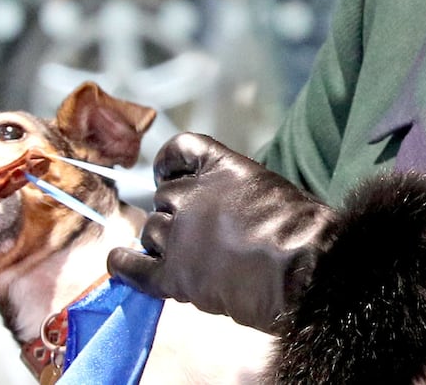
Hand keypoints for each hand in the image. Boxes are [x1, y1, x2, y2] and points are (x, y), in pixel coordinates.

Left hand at [107, 133, 339, 334]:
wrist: (307, 271)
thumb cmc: (305, 232)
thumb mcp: (272, 190)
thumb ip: (239, 192)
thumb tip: (230, 211)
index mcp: (222, 167)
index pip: (180, 150)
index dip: (170, 165)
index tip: (168, 175)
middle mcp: (192, 194)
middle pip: (163, 199)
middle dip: (175, 214)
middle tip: (197, 236)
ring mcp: (180, 235)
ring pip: (151, 232)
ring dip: (163, 242)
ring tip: (184, 257)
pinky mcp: (176, 275)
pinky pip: (137, 268)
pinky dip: (124, 265)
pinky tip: (118, 262)